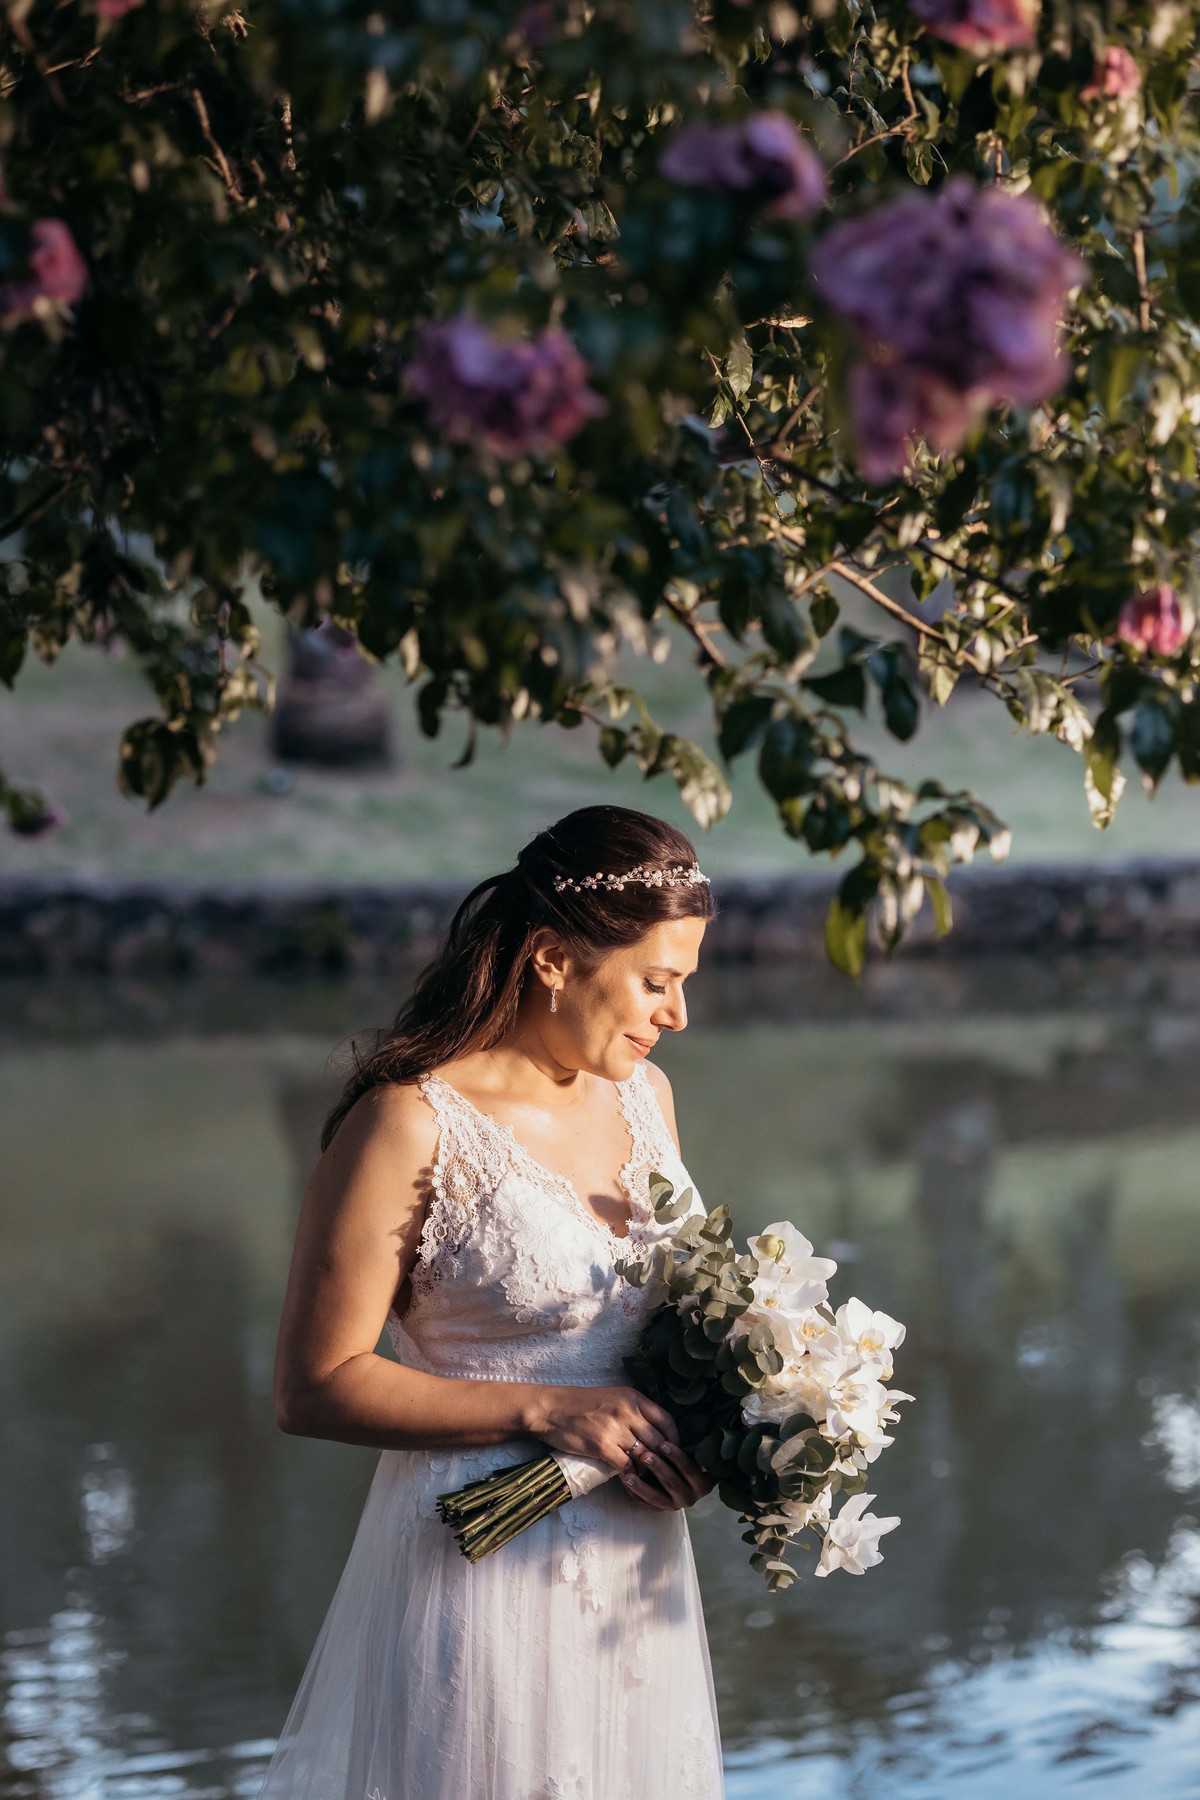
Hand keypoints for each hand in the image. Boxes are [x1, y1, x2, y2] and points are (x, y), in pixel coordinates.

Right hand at [528, 1382, 683, 1484]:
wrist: (551, 1409)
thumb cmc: (580, 1404)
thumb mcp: (613, 1398)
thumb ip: (633, 1411)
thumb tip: (653, 1433)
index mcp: (633, 1398)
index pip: (666, 1420)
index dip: (674, 1439)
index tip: (673, 1452)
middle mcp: (628, 1411)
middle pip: (659, 1441)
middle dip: (664, 1459)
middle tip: (666, 1472)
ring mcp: (616, 1429)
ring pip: (645, 1455)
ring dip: (648, 1470)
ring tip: (650, 1479)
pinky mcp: (602, 1446)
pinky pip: (626, 1465)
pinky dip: (631, 1475)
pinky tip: (631, 1480)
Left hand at [619, 1438, 715, 1511]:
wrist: (678, 1473)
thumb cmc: (686, 1456)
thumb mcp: (693, 1450)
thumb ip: (694, 1442)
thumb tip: (698, 1421)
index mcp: (704, 1482)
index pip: (690, 1470)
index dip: (677, 1457)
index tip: (663, 1444)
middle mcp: (691, 1497)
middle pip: (673, 1483)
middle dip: (658, 1468)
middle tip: (644, 1455)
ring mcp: (675, 1504)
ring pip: (657, 1496)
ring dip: (642, 1485)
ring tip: (629, 1473)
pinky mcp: (660, 1509)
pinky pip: (646, 1503)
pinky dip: (635, 1492)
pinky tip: (625, 1480)